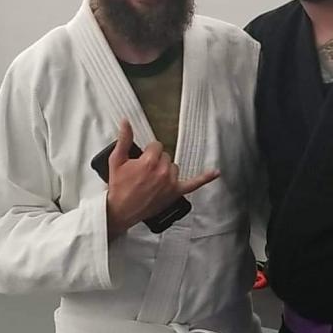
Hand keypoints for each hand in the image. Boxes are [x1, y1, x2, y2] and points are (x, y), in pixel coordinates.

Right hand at [106, 120, 218, 237]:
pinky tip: (215, 173)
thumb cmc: (119, 187)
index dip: (148, 152)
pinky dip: (205, 178)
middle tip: (143, 172)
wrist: (120, 210)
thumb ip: (124, 140)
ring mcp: (171, 182)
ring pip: (174, 167)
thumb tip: (126, 122)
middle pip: (166, 156)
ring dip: (166, 170)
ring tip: (152, 179)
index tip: (142, 160)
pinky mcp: (175, 192)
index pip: (157, 146)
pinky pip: (193, 183)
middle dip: (156, 161)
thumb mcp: (117, 160)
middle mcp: (163, 171)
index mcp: (149, 162)